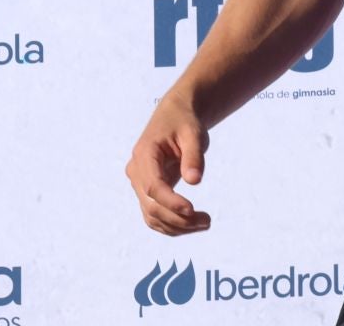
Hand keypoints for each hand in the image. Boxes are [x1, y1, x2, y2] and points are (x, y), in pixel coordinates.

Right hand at [126, 95, 211, 235]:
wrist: (174, 117)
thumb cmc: (184, 123)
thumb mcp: (193, 133)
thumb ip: (193, 155)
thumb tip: (194, 181)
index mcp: (144, 154)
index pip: (153, 186)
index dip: (171, 202)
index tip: (192, 210)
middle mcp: (136, 172)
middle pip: (151, 205)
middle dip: (177, 218)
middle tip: (207, 221)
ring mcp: (139, 183)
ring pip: (151, 215)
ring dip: (176, 225)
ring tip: (205, 223)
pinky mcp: (146, 191)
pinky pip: (154, 213)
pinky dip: (171, 223)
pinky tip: (192, 225)